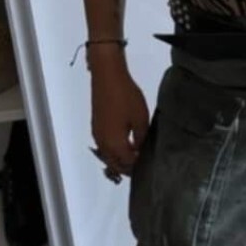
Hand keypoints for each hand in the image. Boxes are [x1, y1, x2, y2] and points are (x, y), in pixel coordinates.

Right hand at [89, 65, 149, 181]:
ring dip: (119, 159)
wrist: (108, 77)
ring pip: (107, 156)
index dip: (138, 166)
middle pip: (114, 164)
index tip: (150, 165)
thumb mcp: (141, 119)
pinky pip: (104, 146)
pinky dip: (113, 150)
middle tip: (142, 164)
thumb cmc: (126, 98)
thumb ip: (141, 139)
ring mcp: (97, 135)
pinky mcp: (96, 126)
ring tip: (135, 155)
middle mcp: (103, 143)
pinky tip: (124, 144)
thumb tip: (140, 150)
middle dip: (127, 167)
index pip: (127, 164)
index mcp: (114, 144)